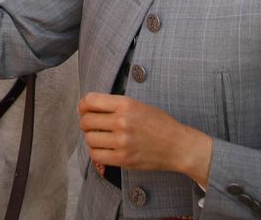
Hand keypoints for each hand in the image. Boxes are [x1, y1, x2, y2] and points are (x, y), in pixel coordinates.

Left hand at [78, 93, 210, 183]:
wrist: (177, 145)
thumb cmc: (159, 124)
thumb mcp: (138, 105)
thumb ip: (115, 105)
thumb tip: (88, 106)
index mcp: (126, 104)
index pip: (91, 101)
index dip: (82, 105)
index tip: (83, 109)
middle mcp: (122, 121)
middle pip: (86, 120)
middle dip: (85, 122)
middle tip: (90, 124)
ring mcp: (122, 141)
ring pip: (90, 138)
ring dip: (91, 137)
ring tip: (99, 137)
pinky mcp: (123, 159)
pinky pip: (96, 155)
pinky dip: (95, 151)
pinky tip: (103, 148)